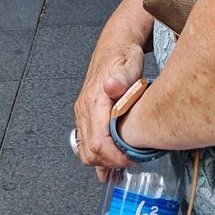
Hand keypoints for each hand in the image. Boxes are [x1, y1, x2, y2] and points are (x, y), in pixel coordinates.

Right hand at [73, 37, 145, 178]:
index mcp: (93, 101)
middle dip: (109, 162)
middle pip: (90, 151)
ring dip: (102, 163)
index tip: (130, 159)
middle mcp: (84, 109)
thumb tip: (111, 86)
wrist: (117, 45)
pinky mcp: (88, 115)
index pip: (98, 142)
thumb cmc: (123, 57)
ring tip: (120, 169)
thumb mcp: (126, 67)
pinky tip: (107, 168)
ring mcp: (84, 113)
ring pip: (85, 150)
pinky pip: (86, 143)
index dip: (114, 156)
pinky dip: (97, 158)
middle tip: (130, 164)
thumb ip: (118, 80)